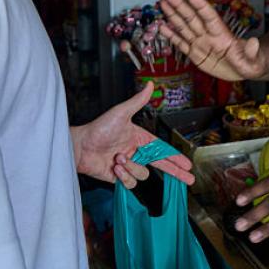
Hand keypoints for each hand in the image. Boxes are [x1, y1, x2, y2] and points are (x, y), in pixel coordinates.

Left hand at [70, 81, 194, 188]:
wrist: (79, 147)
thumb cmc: (98, 128)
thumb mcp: (121, 112)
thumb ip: (138, 101)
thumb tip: (149, 85)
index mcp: (139, 139)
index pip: (163, 149)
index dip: (175, 157)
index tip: (187, 164)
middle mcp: (136, 153)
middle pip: (161, 165)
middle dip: (175, 172)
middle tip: (189, 180)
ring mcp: (128, 167)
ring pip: (143, 174)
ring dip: (131, 167)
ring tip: (118, 158)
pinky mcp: (119, 178)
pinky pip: (131, 183)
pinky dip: (123, 175)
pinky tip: (115, 167)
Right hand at [159, 0, 264, 80]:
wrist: (245, 69)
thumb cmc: (252, 62)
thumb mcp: (255, 61)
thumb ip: (252, 52)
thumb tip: (255, 42)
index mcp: (223, 35)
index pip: (210, 18)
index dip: (201, 6)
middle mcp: (209, 36)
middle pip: (192, 18)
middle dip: (180, 5)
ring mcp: (201, 43)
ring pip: (184, 27)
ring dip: (173, 15)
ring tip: (162, 2)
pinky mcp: (195, 54)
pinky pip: (181, 44)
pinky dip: (171, 35)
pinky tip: (162, 26)